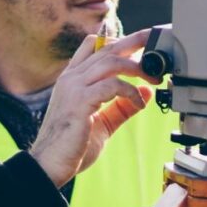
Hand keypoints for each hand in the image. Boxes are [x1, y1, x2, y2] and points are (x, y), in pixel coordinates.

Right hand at [29, 29, 155, 187]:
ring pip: (111, 61)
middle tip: (157, 43)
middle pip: (107, 47)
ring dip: (136, 66)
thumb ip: (121, 107)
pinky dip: (130, 91)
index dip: (120, 41)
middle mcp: (71, 78)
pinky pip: (112, 85)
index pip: (94, 45)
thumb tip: (145, 93)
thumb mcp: (102, 123)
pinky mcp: (79, 102)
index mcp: (73, 79)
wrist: (49, 166)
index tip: (142, 46)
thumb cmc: (71, 146)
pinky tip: (139, 103)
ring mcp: (73, 88)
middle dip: (135, 42)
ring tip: (153, 78)